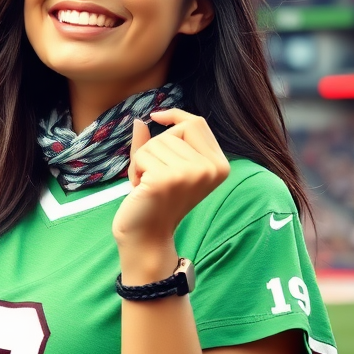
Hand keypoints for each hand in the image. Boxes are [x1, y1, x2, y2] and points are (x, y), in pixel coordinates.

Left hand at [112, 109, 229, 249]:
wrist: (146, 238)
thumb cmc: (153, 202)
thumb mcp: (162, 167)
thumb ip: (153, 143)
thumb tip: (139, 121)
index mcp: (219, 165)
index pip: (197, 123)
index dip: (175, 116)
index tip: (156, 116)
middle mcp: (210, 168)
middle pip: (174, 131)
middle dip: (154, 148)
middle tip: (152, 175)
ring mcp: (191, 173)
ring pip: (155, 142)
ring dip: (142, 161)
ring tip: (147, 185)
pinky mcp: (167, 178)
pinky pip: (142, 154)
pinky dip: (135, 170)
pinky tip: (141, 189)